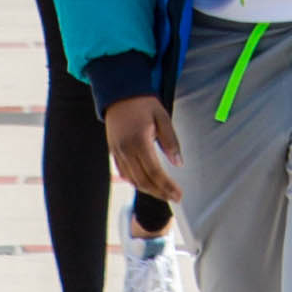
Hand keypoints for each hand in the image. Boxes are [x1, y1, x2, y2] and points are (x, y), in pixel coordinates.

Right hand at [105, 91, 182, 210]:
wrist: (119, 94)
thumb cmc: (143, 104)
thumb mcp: (162, 117)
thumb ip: (171, 141)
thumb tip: (178, 163)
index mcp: (139, 141)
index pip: (154, 172)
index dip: (167, 186)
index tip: (178, 194)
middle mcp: (126, 150)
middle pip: (143, 181)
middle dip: (160, 193)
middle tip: (174, 198)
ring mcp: (117, 152)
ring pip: (133, 180)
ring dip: (149, 190)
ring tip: (164, 193)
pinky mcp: (113, 152)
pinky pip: (124, 173)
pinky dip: (136, 182)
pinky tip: (148, 184)